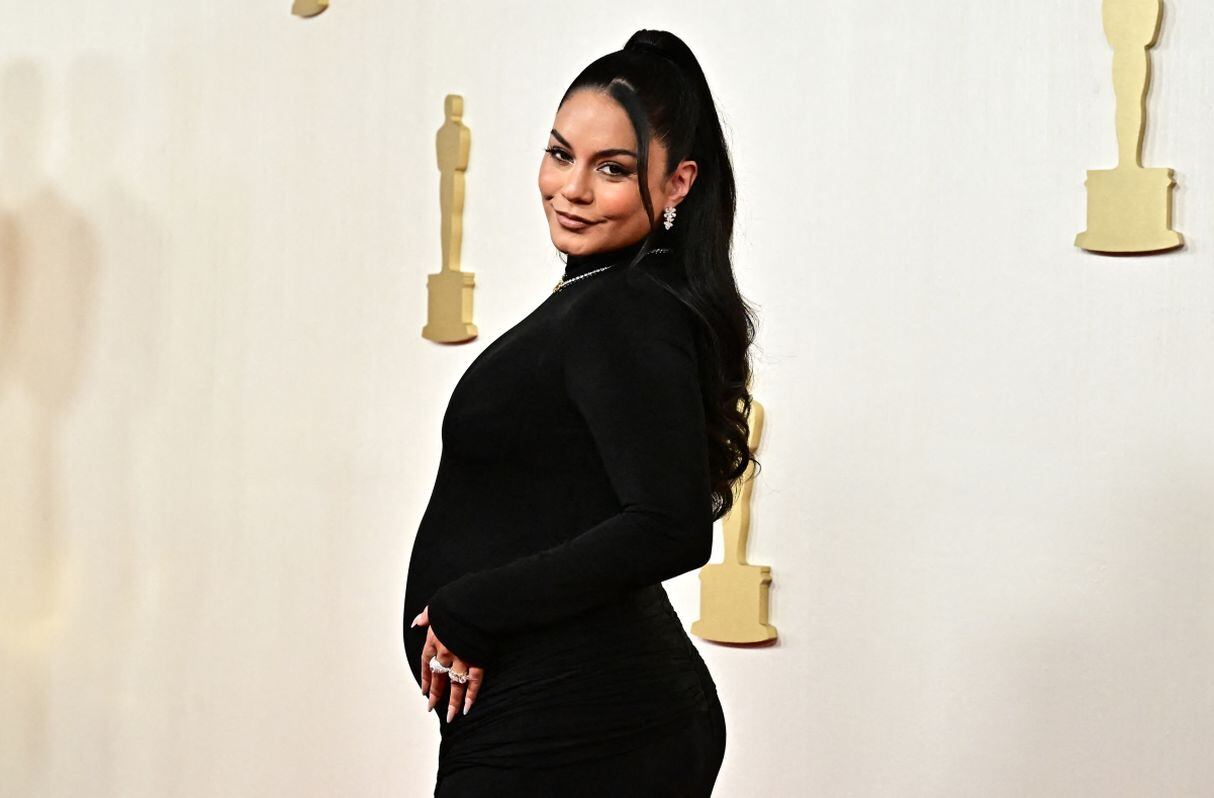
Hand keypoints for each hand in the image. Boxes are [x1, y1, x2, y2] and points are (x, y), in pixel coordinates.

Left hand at [412, 605, 484, 721]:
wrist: (474, 604)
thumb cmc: (455, 603)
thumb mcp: (435, 607)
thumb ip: (426, 617)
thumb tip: (416, 622)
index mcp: (433, 640)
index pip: (426, 664)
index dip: (425, 679)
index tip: (423, 691)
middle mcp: (445, 653)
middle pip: (438, 678)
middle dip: (435, 694)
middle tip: (431, 707)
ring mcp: (462, 658)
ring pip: (455, 685)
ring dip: (452, 702)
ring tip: (450, 717)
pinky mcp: (477, 660)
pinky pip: (474, 682)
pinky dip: (471, 695)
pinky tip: (467, 707)